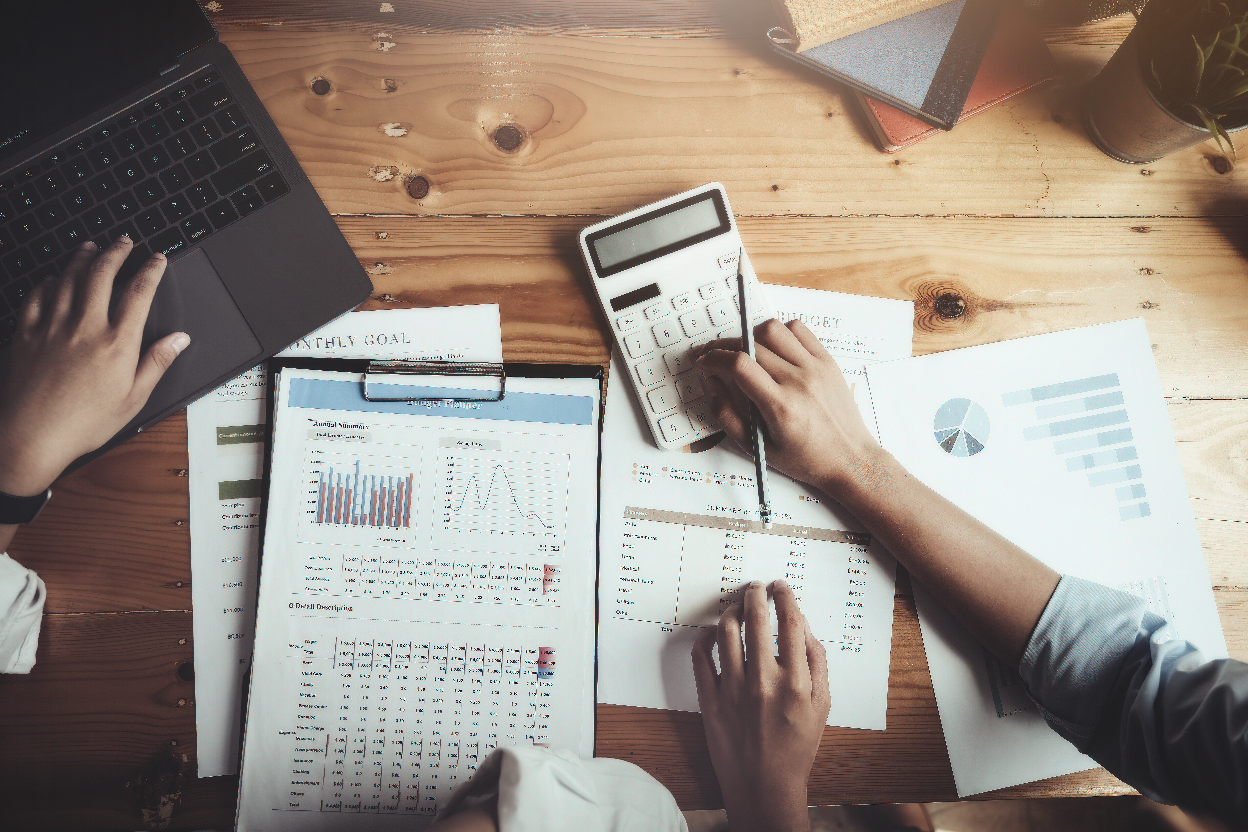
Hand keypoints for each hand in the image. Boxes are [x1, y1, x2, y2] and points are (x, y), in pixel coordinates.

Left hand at [0, 237, 188, 497]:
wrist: (31, 436)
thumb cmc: (84, 423)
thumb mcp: (133, 398)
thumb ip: (156, 363)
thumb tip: (178, 340)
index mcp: (116, 343)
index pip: (139, 293)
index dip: (150, 270)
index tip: (157, 259)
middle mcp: (85, 327)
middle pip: (101, 275)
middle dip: (115, 252)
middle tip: (123, 241)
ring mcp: (53, 328)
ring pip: (68, 279)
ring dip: (82, 258)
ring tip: (91, 248)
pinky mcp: (27, 334)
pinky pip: (37, 296)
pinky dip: (48, 282)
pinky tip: (54, 278)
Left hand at [692, 580, 829, 831]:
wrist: (763, 785)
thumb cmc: (796, 747)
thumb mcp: (821, 707)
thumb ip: (817, 665)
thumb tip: (805, 630)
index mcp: (795, 683)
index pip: (789, 624)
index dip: (785, 598)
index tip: (780, 587)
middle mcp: (763, 682)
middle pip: (756, 620)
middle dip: (756, 594)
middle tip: (756, 587)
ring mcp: (733, 690)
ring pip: (727, 632)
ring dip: (732, 611)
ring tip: (737, 607)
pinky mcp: (710, 700)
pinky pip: (701, 657)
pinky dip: (706, 637)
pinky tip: (715, 632)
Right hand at [693, 319, 882, 494]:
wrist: (850, 459)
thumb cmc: (805, 458)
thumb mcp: (757, 448)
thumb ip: (726, 414)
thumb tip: (711, 382)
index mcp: (781, 407)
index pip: (739, 365)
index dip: (714, 358)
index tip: (703, 361)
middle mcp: (799, 382)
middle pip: (751, 344)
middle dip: (724, 347)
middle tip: (714, 356)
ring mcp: (816, 368)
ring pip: (773, 330)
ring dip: (750, 335)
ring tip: (744, 350)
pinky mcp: (828, 361)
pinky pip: (798, 330)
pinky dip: (779, 332)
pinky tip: (772, 347)